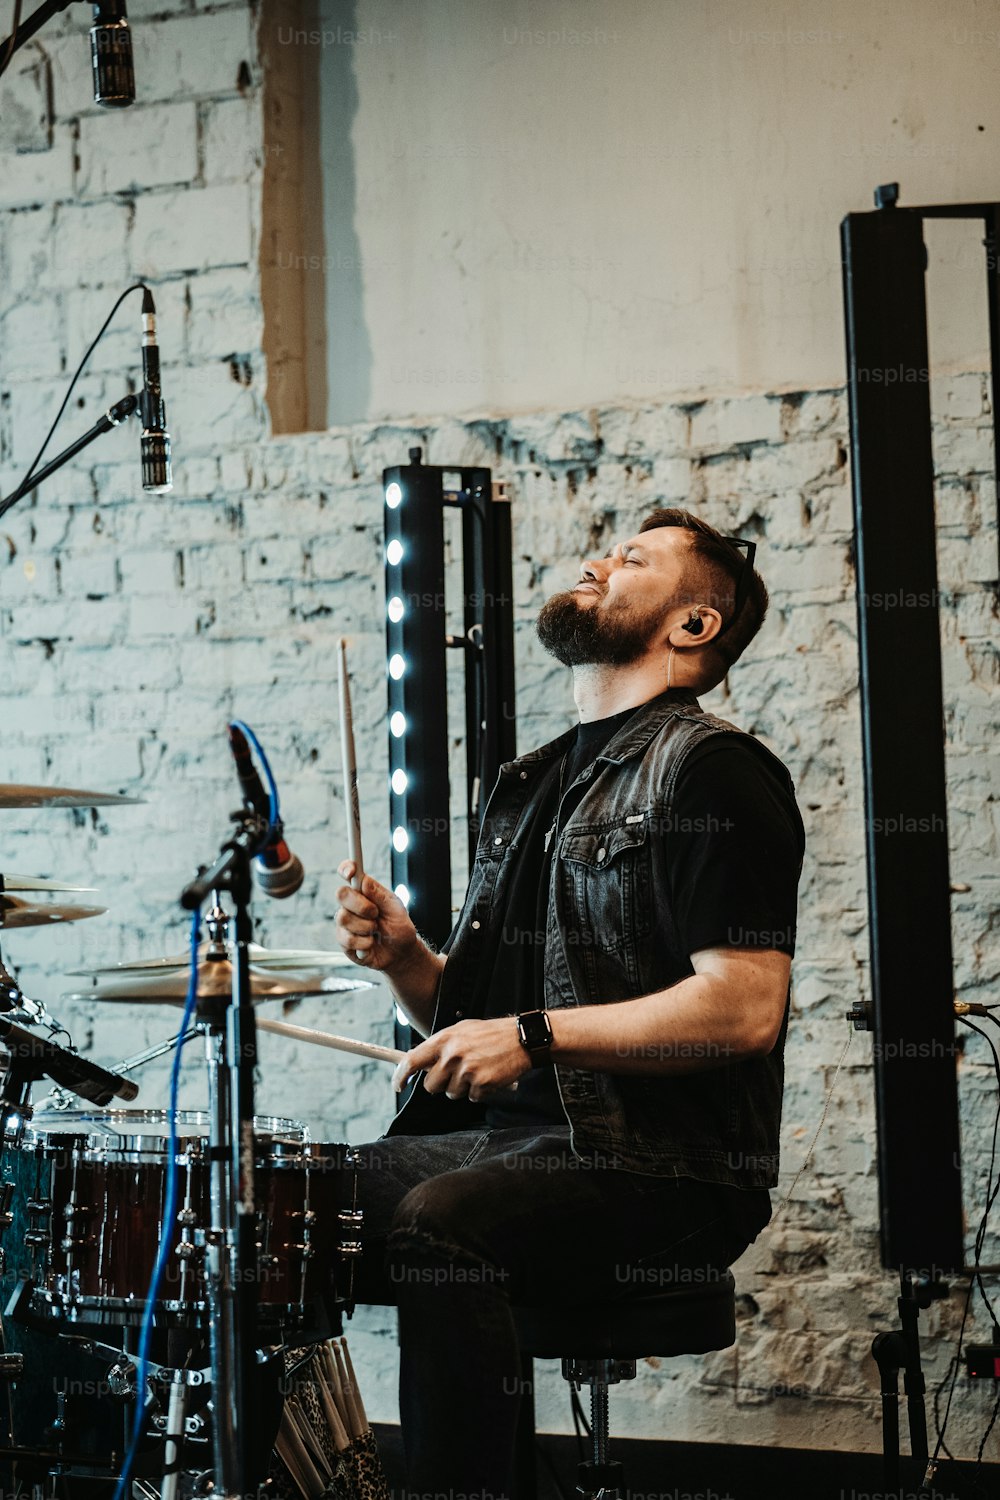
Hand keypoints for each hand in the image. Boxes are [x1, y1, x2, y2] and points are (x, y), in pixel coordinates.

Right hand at [334, 861, 417, 970]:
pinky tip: (371, 944)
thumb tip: (364, 880)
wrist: (400, 954)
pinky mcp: (343, 941)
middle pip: (341, 894)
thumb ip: (380, 895)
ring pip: (343, 918)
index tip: (351, 872)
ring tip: (376, 931)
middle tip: (375, 913)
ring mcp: (345, 922)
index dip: (346, 868)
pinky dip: (364, 943)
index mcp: (364, 891)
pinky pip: (347, 939)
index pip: (349, 873)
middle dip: (360, 905)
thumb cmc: (399, 928)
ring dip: (365, 927)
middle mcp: (351, 904)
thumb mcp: (396, 909)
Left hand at [392, 1017, 533, 1101]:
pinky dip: (480, 1091)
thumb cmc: (491, 1034)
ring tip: (478, 1069)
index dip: (400, 1075)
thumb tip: (421, 1061)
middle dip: (441, 1084)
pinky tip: (489, 1075)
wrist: (521, 1038)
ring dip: (463, 1087)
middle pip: (431, 1085)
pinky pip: (471, 1097)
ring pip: (451, 1093)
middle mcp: (452, 1055)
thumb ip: (441, 1045)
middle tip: (457, 1073)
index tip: (398, 1086)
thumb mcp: (462, 1030)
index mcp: (444, 1039)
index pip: (412, 1060)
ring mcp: (466, 1070)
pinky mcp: (481, 1084)